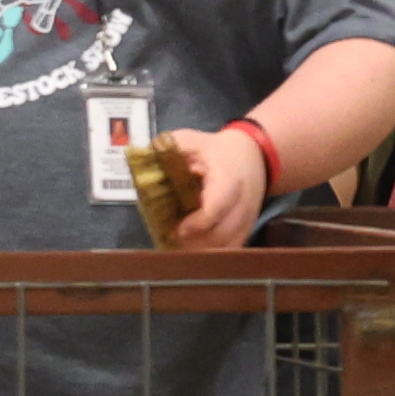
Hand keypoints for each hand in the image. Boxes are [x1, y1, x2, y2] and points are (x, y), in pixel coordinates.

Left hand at [158, 127, 271, 251]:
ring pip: (227, 247)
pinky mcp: (247, 229)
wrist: (255, 156)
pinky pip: (231, 249)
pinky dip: (213, 255)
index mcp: (229, 180)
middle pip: (221, 234)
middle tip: (170, 242)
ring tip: (179, 249)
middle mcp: (243, 203)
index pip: (216, 208)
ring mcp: (247, 219)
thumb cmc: (218, 151)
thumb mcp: (192, 140)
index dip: (196, 224)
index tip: (176, 229)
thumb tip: (140, 158)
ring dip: (202, 252)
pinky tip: (194, 251)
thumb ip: (167, 148)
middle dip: (194, 243)